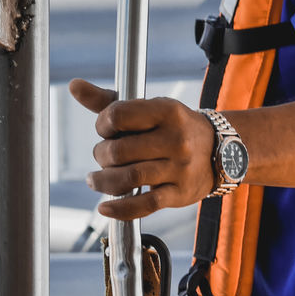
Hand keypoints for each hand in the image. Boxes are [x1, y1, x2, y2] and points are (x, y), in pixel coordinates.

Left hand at [69, 78, 215, 220]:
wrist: (220, 151)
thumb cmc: (174, 128)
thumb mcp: (149, 109)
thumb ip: (109, 101)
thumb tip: (74, 86)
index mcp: (166, 111)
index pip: (118, 116)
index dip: (102, 125)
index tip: (105, 131)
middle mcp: (175, 139)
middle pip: (119, 151)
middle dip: (101, 155)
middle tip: (103, 157)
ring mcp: (179, 168)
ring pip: (129, 179)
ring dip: (104, 182)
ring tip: (96, 180)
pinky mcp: (179, 194)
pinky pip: (145, 205)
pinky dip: (121, 209)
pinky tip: (105, 207)